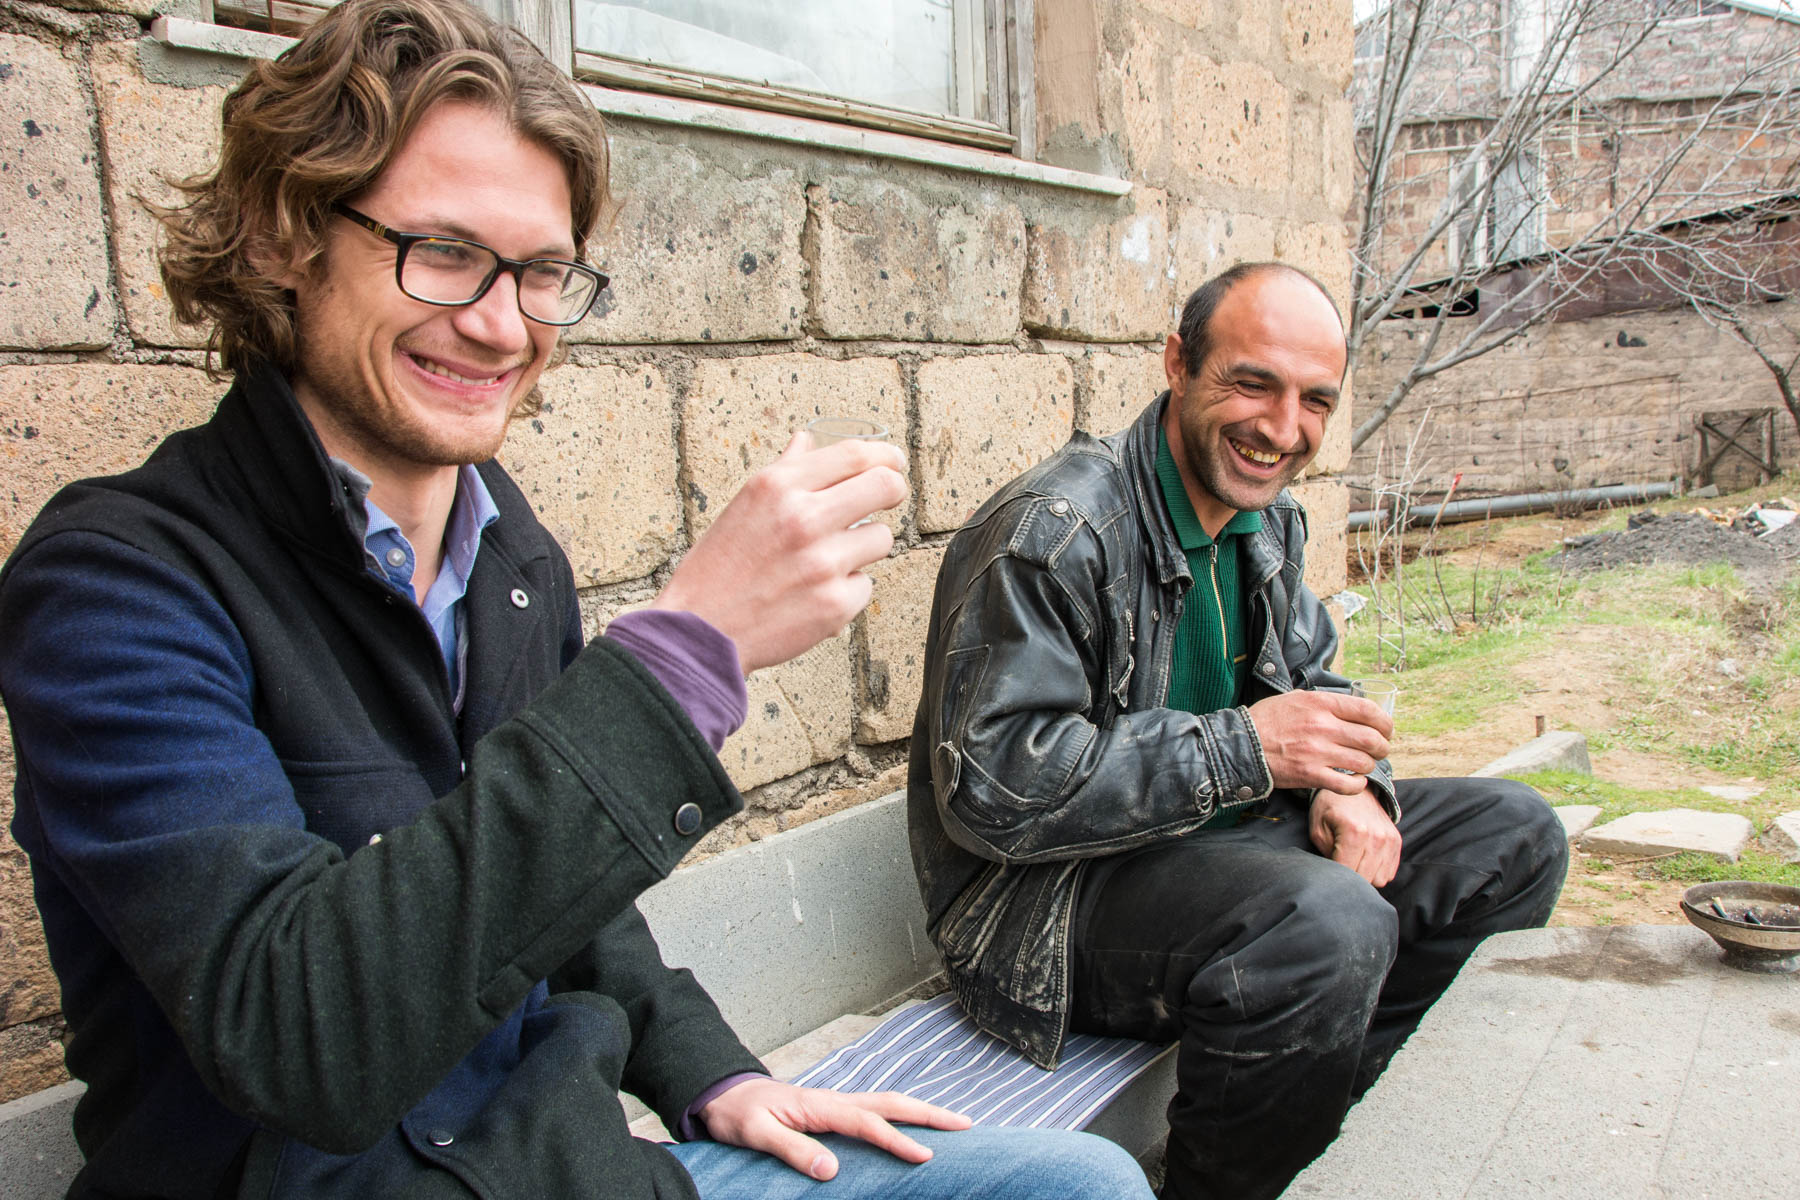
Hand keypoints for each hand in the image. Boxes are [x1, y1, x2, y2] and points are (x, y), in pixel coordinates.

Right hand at [652, 432, 908, 672]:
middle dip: (894, 490)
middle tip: (888, 499)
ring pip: (881, 539)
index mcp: (778, 487)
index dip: (885, 456)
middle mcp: (803, 518)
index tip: (893, 462)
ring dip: (862, 548)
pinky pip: (865, 585)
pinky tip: (813, 595)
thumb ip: (785, 472)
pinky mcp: (835, 604)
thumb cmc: (718, 569)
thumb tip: (807, 441)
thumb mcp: (744, 506)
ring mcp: (823, 563)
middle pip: (886, 486)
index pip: (854, 454)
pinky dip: (846, 591)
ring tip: (825, 562)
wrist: (699, 632)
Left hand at [697, 1077, 971, 1180]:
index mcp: (820, 1106)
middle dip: (929, 1114)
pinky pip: (874, 1112)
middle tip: (966, 1125)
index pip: (868, 1124)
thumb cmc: (739, 1115)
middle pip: (890, 1103)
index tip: (926, 1156)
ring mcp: (835, 1104)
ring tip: (953, 1124)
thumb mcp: (758, 1135)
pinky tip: (911, 1128)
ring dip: (920, 1112)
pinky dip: (900, 1116)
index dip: (898, 1140)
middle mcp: (834, 1101)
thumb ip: (793, 1150)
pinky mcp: (831, 1112)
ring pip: (886, 1104)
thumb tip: (831, 1169)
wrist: (724, 1095)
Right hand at [1245, 690, 1391, 794]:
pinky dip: (1357, 786)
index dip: (1384, 722)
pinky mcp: (1311, 775)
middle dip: (1382, 747)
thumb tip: (1350, 708)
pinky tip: (1353, 782)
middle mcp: (1323, 726)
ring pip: (1363, 762)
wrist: (1240, 745)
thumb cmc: (1266, 720)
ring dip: (1369, 766)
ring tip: (1363, 766)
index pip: (1368, 711)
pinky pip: (1348, 785)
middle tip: (1379, 751)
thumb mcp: (1295, 698)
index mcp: (1321, 703)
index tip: (1385, 729)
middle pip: (1372, 739)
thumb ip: (1324, 702)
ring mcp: (1317, 752)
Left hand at [1309, 785, 1401, 886]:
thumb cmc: (1329, 808)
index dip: (1335, 878)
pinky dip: (1377, 871)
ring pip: (1379, 880)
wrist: (1353, 788)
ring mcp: (1390, 839)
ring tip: (1353, 861)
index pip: (1346, 873)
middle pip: (1364, 880)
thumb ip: (1327, 856)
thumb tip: (1337, 879)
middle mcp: (1377, 836)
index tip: (1328, 872)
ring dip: (1365, 876)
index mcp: (1355, 832)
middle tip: (1340, 864)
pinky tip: (1365, 858)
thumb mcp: (1318, 830)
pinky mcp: (1397, 841)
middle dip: (1349, 878)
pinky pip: (1389, 873)